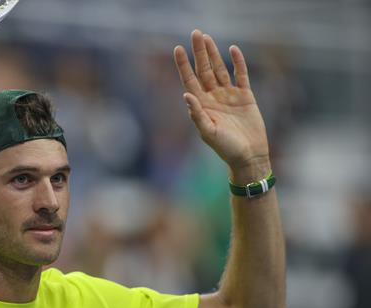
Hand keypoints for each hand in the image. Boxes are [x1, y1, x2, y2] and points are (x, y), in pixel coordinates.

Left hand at [174, 30, 269, 171]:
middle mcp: (213, 97)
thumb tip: (186, 95)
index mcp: (201, 105)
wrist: (248, 156)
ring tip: (207, 37)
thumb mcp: (208, 132)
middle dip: (199, 52)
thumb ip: (197, 114)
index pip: (189, 80)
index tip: (178, 48)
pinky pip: (240, 75)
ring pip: (220, 69)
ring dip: (214, 54)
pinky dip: (237, 62)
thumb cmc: (225, 148)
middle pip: (204, 70)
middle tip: (195, 33)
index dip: (183, 65)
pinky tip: (233, 49)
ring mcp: (229, 95)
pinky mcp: (245, 96)